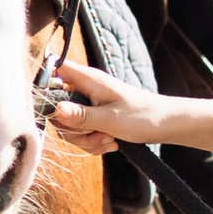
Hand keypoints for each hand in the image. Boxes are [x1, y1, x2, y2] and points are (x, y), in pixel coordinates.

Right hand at [47, 60, 170, 155]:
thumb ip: (81, 116)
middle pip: (57, 109)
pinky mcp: (94, 119)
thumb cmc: (143, 116)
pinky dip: (94, 143)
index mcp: (88, 80)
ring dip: (86, 140)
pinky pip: (81, 135)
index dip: (46, 87)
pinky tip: (111, 143)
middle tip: (96, 133)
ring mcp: (89, 105)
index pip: (55, 70)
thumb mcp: (110, 119)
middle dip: (74, 129)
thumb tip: (55, 110)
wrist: (166, 125)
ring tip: (109, 139)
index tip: (57, 111)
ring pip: (69, 126)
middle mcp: (85, 90)